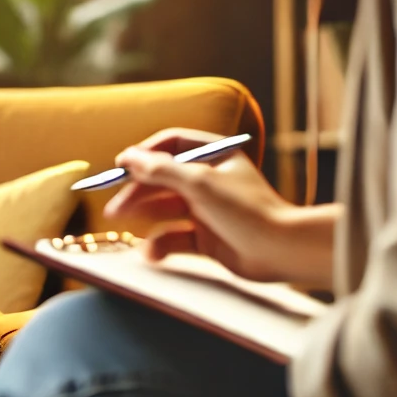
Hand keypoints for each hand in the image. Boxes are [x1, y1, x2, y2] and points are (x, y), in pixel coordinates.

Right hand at [103, 127, 296, 280]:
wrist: (284, 252)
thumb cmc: (247, 210)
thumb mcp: (199, 182)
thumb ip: (160, 169)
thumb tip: (128, 157)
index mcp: (214, 155)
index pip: (171, 144)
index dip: (143, 154)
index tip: (119, 166)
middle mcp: (210, 180)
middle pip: (163, 179)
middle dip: (136, 191)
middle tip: (112, 206)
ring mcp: (208, 210)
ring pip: (165, 209)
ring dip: (143, 216)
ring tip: (120, 223)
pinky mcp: (208, 239)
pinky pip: (176, 237)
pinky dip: (161, 243)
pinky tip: (151, 252)